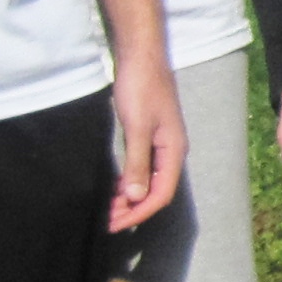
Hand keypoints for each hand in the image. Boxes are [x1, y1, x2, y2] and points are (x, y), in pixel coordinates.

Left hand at [107, 59, 186, 232]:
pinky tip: (116, 186)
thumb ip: (137, 164)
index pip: (161, 194)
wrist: (142, 57)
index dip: (140, 212)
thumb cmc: (141, 90)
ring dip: (131, 197)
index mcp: (173, 151)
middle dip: (134, 208)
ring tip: (108, 208)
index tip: (116, 224)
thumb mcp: (137, 128)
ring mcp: (161, 144)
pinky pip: (143, 168)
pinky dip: (130, 181)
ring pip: (149, 180)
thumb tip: (135, 198)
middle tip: (107, 220)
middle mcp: (171, 151)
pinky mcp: (150, 136)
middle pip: (157, 190)